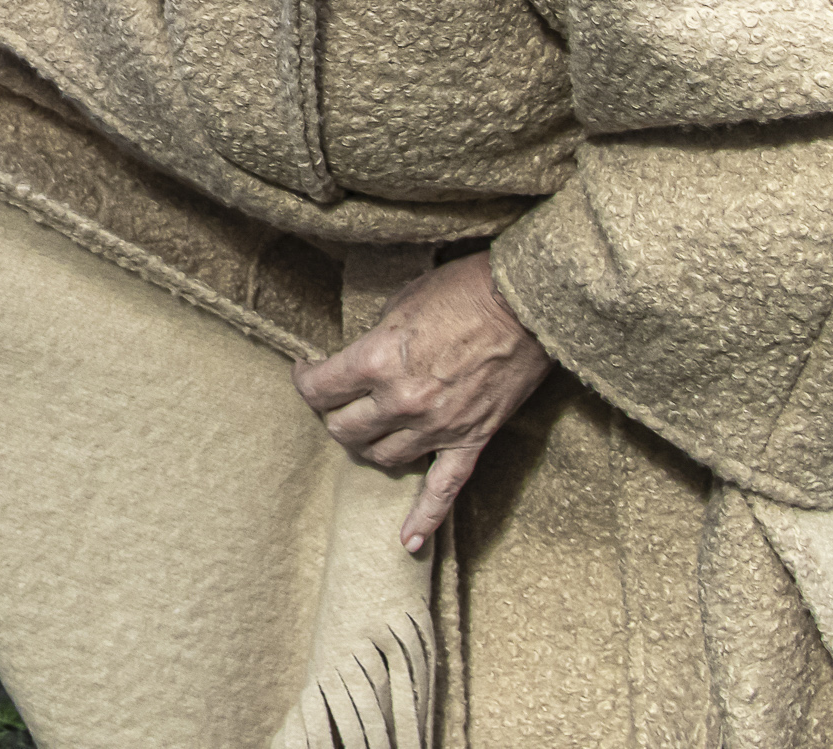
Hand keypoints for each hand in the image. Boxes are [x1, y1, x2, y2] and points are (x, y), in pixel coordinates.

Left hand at [291, 251, 551, 552]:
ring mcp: (437, 427)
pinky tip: (409, 542)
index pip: (320, 389)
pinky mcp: (470, 441)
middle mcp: (402, 401)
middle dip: (334, 414)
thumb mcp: (401, 301)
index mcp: (378, 360)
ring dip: (367, 446)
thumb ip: (376, 339)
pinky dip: (425, 519)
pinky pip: (443, 490)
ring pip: (382, 458)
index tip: (307, 372)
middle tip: (338, 399)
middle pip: (344, 429)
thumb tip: (361, 359)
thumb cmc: (463, 290)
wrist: (526, 304)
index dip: (306, 381)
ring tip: (365, 432)